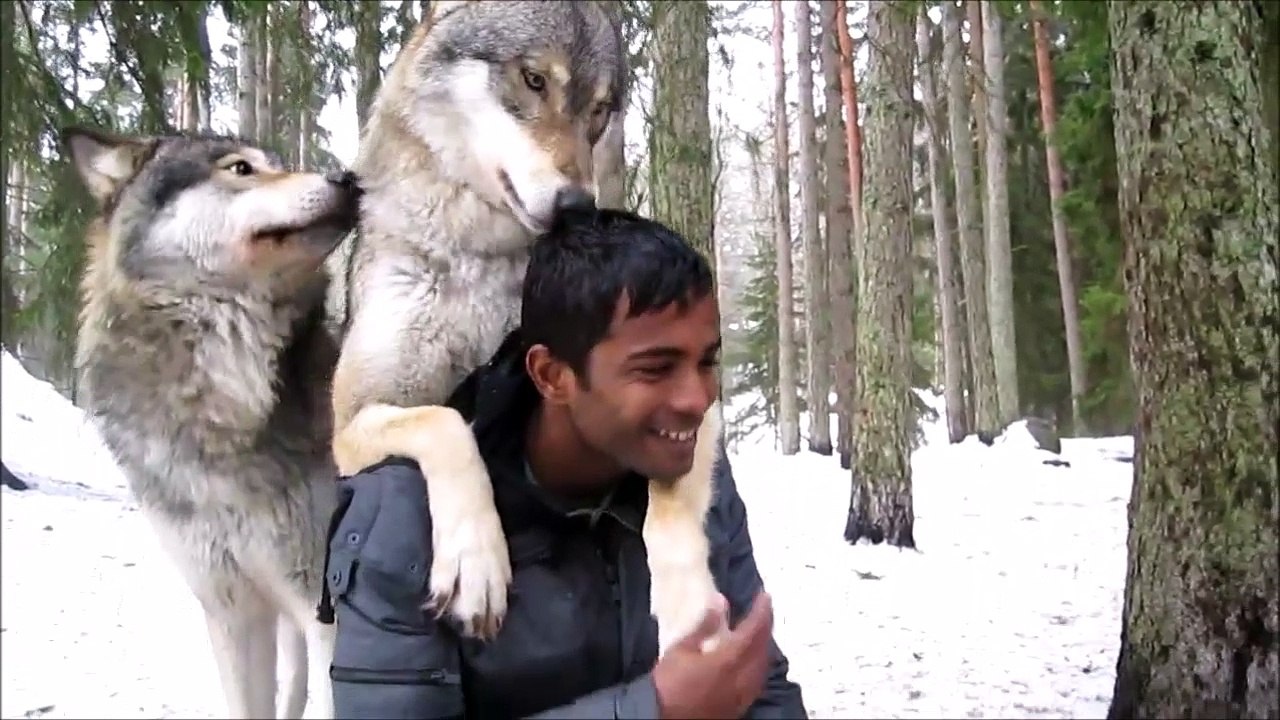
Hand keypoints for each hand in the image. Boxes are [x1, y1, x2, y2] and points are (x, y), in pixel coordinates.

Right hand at [652, 591, 774, 719]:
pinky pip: (757, 681)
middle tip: (764, 611)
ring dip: (765, 646)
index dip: (761, 612)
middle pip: (763, 649)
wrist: (661, 717)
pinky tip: (754, 660)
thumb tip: (720, 601)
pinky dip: (759, 665)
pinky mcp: (738, 706)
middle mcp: (741, 678)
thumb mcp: (682, 649)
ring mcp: (742, 695)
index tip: (764, 596)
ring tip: (762, 632)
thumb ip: (705, 626)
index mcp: (727, 661)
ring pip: (763, 667)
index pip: (752, 631)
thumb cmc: (667, 682)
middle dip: (766, 627)